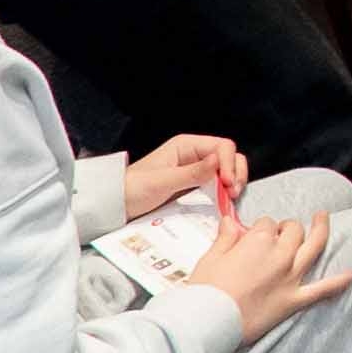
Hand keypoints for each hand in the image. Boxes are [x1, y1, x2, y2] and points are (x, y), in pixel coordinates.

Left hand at [125, 135, 246, 220]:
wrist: (115, 206)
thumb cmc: (131, 190)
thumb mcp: (161, 182)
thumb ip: (191, 172)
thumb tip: (218, 160)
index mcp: (186, 146)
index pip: (221, 146)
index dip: (229, 163)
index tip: (228, 183)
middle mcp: (194, 155)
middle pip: (228, 156)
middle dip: (236, 172)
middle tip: (234, 192)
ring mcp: (195, 171)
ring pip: (226, 170)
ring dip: (233, 182)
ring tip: (230, 198)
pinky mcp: (194, 186)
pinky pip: (216, 185)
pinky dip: (224, 192)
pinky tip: (223, 201)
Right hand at [182, 212, 351, 341]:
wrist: (206, 324)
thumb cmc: (204, 291)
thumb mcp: (209, 259)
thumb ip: (225, 237)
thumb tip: (231, 220)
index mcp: (258, 241)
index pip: (266, 224)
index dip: (259, 229)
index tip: (252, 236)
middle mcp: (279, 255)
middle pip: (292, 231)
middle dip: (287, 228)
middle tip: (280, 232)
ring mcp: (290, 277)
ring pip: (312, 247)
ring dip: (321, 230)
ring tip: (323, 218)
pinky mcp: (293, 300)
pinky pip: (321, 289)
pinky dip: (338, 282)